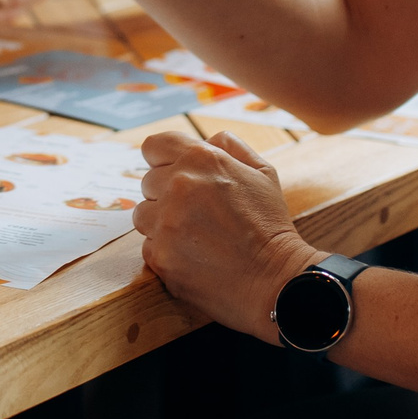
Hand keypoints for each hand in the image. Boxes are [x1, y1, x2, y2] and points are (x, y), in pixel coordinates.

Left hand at [133, 129, 318, 339]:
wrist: (275, 279)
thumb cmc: (270, 225)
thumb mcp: (262, 172)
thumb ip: (230, 146)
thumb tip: (207, 139)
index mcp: (201, 159)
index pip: (153, 146)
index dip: (162, 160)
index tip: (173, 174)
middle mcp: (178, 185)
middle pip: (147, 182)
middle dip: (166, 194)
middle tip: (197, 213)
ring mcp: (165, 222)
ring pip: (142, 214)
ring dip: (161, 222)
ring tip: (194, 235)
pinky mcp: (159, 255)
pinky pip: (147, 245)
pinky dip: (165, 251)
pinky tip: (193, 255)